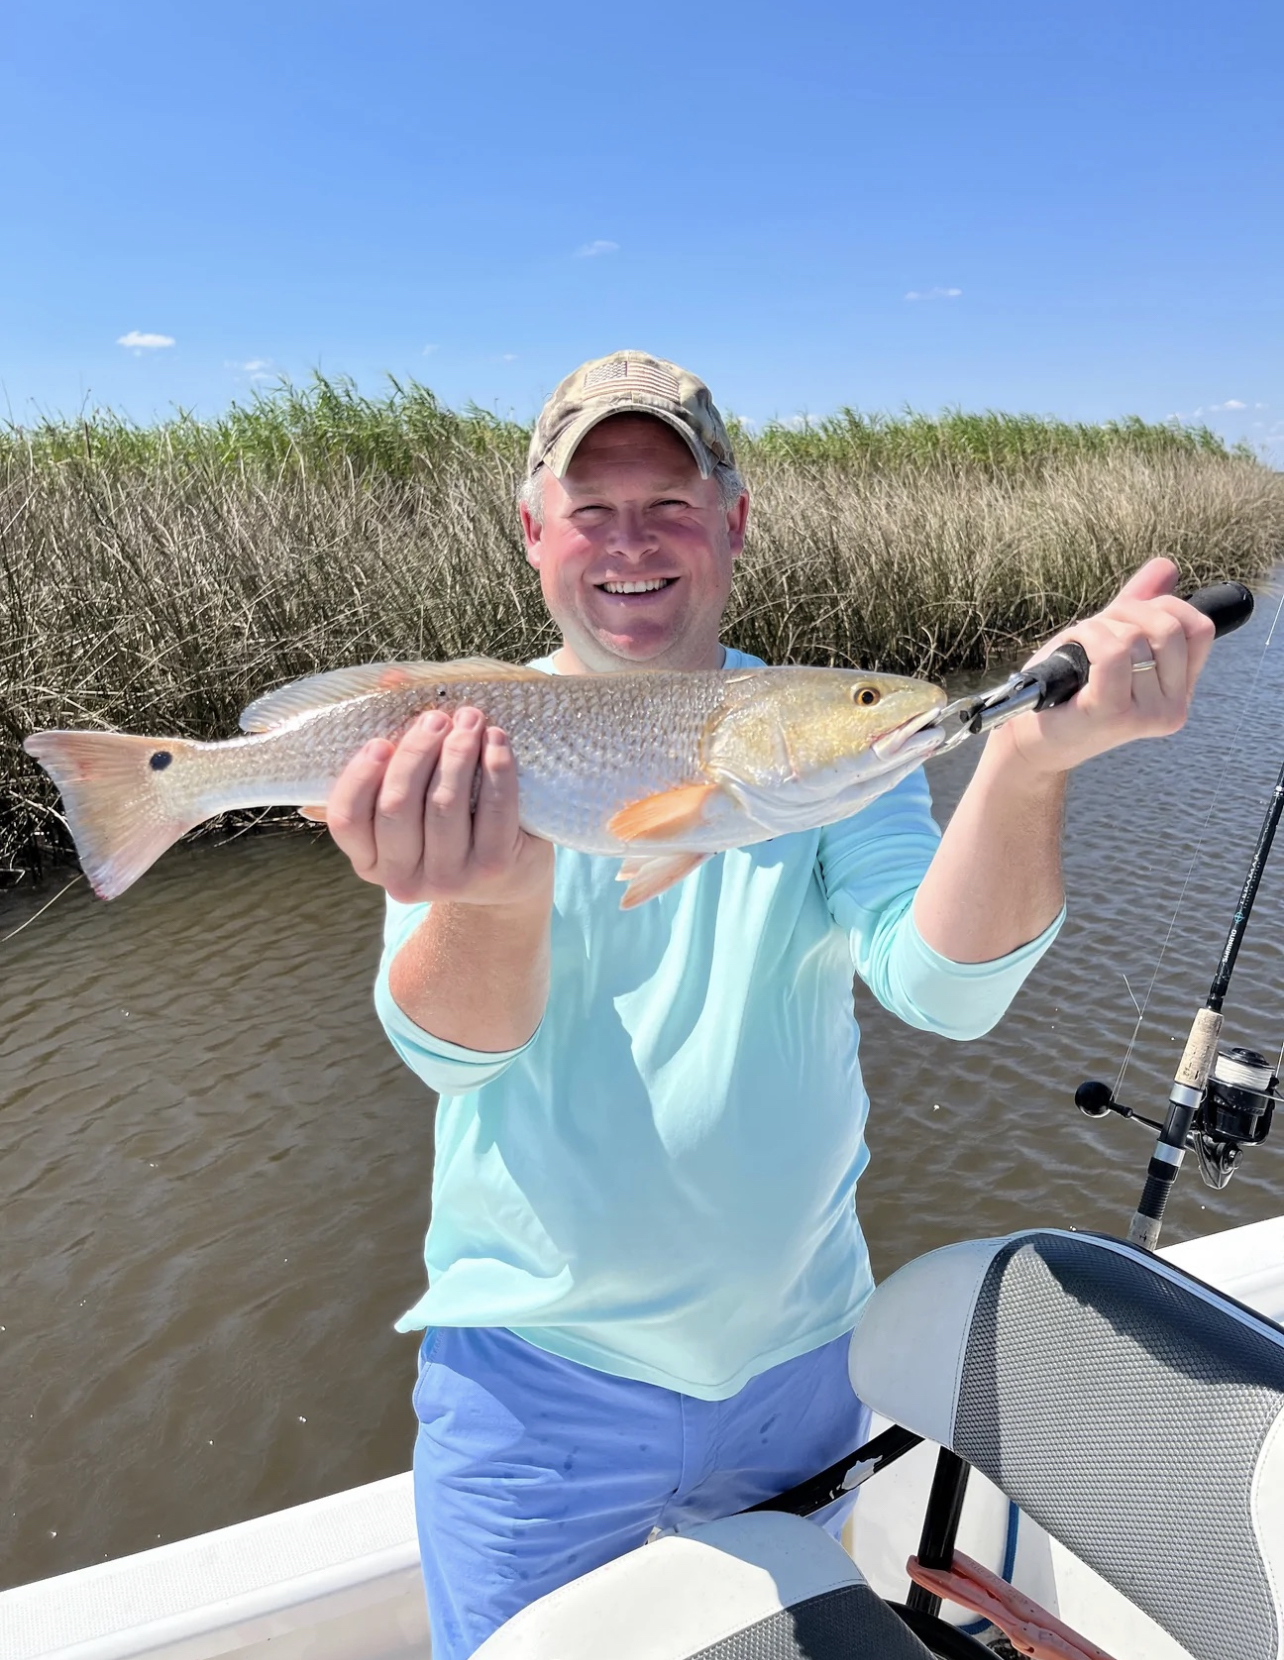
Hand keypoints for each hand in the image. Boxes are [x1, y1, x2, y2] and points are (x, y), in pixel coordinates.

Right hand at [314, 707, 554, 907]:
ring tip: (470, 719)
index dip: (360, 776)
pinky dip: (495, 768)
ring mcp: (449, 879)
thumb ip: (392, 750)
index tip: (381, 741)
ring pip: (444, 804)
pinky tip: (497, 741)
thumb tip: (388, 681)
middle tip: (436, 717)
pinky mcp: (493, 869)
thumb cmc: (450, 824)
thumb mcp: (414, 798)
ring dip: (458, 751)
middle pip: (397, 806)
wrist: (508, 877)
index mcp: (370, 859)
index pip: (347, 819)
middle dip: (417, 752)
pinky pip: (493, 810)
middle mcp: (402, 878)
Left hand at [991, 557, 1216, 776]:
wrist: (1028, 738)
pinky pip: (1112, 650)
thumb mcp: (1109, 640)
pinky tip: (1070, 647)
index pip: (1199, 628)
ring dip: (1098, 628)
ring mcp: (1146, 714)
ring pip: (1135, 636)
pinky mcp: (1113, 713)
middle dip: (1127, 613)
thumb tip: (1166, 567)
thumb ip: (1140, 606)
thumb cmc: (1067, 690)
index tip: (1127, 619)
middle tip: (1096, 631)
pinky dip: (1086, 636)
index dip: (1163, 607)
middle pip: (1169, 627)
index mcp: (1180, 692)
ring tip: (1078, 650)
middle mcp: (1173, 708)